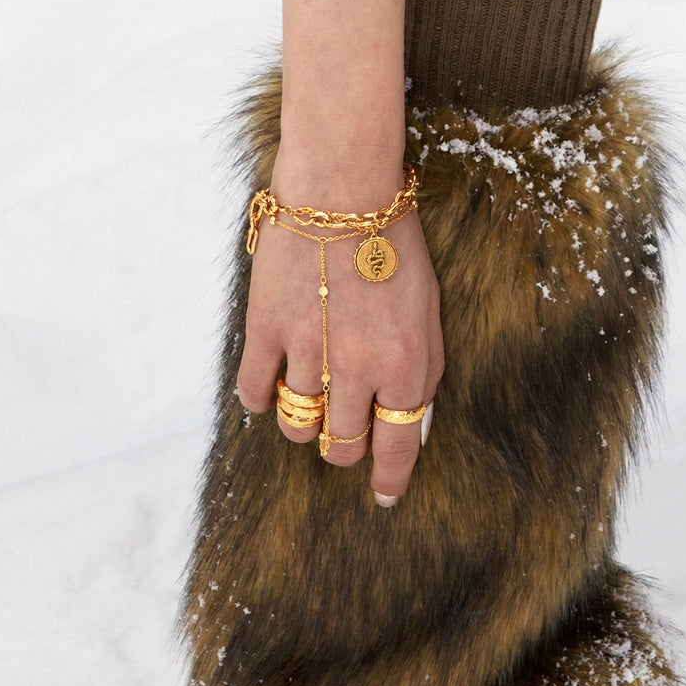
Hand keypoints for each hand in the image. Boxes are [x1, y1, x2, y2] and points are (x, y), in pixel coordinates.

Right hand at [236, 165, 443, 504]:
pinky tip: (271, 386)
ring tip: (310, 398)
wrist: (343, 189)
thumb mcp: (431, 314)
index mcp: (406, 368)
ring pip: (298, 429)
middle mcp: (358, 370)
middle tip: (344, 429)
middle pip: (343, 447)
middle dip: (345, 448)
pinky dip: (261, 399)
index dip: (389, 481)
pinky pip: (254, 393)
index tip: (384, 496)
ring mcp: (307, 353)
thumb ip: (426, 374)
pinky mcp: (265, 331)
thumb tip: (414, 427)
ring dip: (306, 424)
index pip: (396, 448)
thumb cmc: (396, 248)